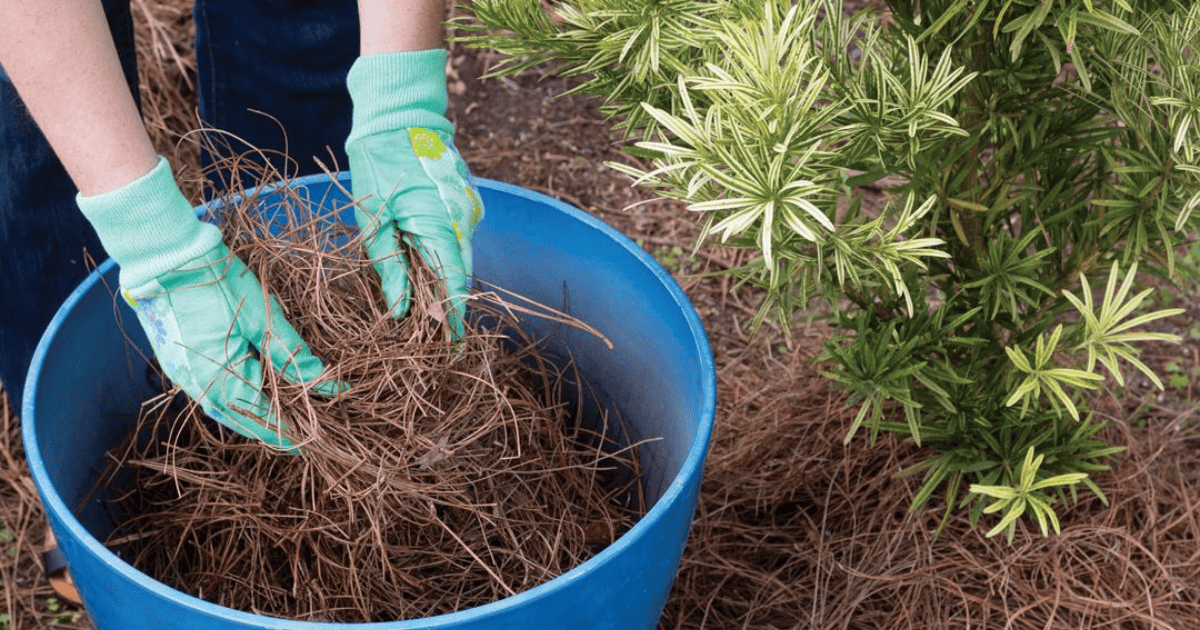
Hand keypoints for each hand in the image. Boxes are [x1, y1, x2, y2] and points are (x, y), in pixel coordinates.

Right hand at [78, 157, 338, 448]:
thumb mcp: (265, 320)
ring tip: (286, 414)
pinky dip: (237, 397)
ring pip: (227, 410)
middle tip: (307, 429)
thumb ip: (295, 358)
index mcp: (221, 381)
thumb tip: (329, 385)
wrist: (166, 256)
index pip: (264, 420)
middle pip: (244, 422)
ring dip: (255, 414)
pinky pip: (212, 393)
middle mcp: (198, 388)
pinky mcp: (178, 365)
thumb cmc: (218, 283)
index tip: (317, 440)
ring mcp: (184, 378)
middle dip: (275, 428)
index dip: (293, 432)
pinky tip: (256, 392)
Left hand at [345, 50, 483, 338]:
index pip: (453, 286)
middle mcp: (464, 221)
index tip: (449, 350)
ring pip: (458, 259)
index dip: (451, 321)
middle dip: (445, 307)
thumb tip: (400, 310)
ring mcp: (467, 210)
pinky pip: (455, 239)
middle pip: (459, 276)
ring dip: (441, 283)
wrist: (401, 112)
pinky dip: (441, 258)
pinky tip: (420, 270)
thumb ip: (389, 267)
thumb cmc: (379, 160)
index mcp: (442, 225)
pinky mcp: (462, 202)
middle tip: (430, 340)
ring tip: (420, 311)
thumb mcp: (373, 218)